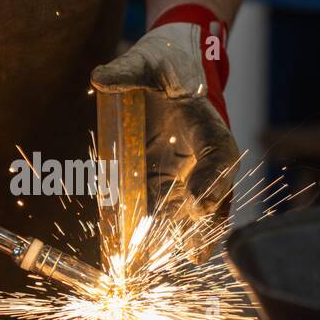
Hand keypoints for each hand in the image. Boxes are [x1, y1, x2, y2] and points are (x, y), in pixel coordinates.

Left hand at [91, 4, 239, 256]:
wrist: (169, 61)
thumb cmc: (163, 59)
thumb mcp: (145, 57)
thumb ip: (126, 69)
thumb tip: (100, 78)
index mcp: (205, 118)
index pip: (219, 151)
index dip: (213, 177)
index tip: (199, 200)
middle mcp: (200, 151)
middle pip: (212, 193)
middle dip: (203, 225)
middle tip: (193, 252)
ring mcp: (183, 168)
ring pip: (191, 209)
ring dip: (184, 237)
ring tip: (176, 262)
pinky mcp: (163, 177)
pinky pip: (164, 208)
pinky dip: (157, 231)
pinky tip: (145, 254)